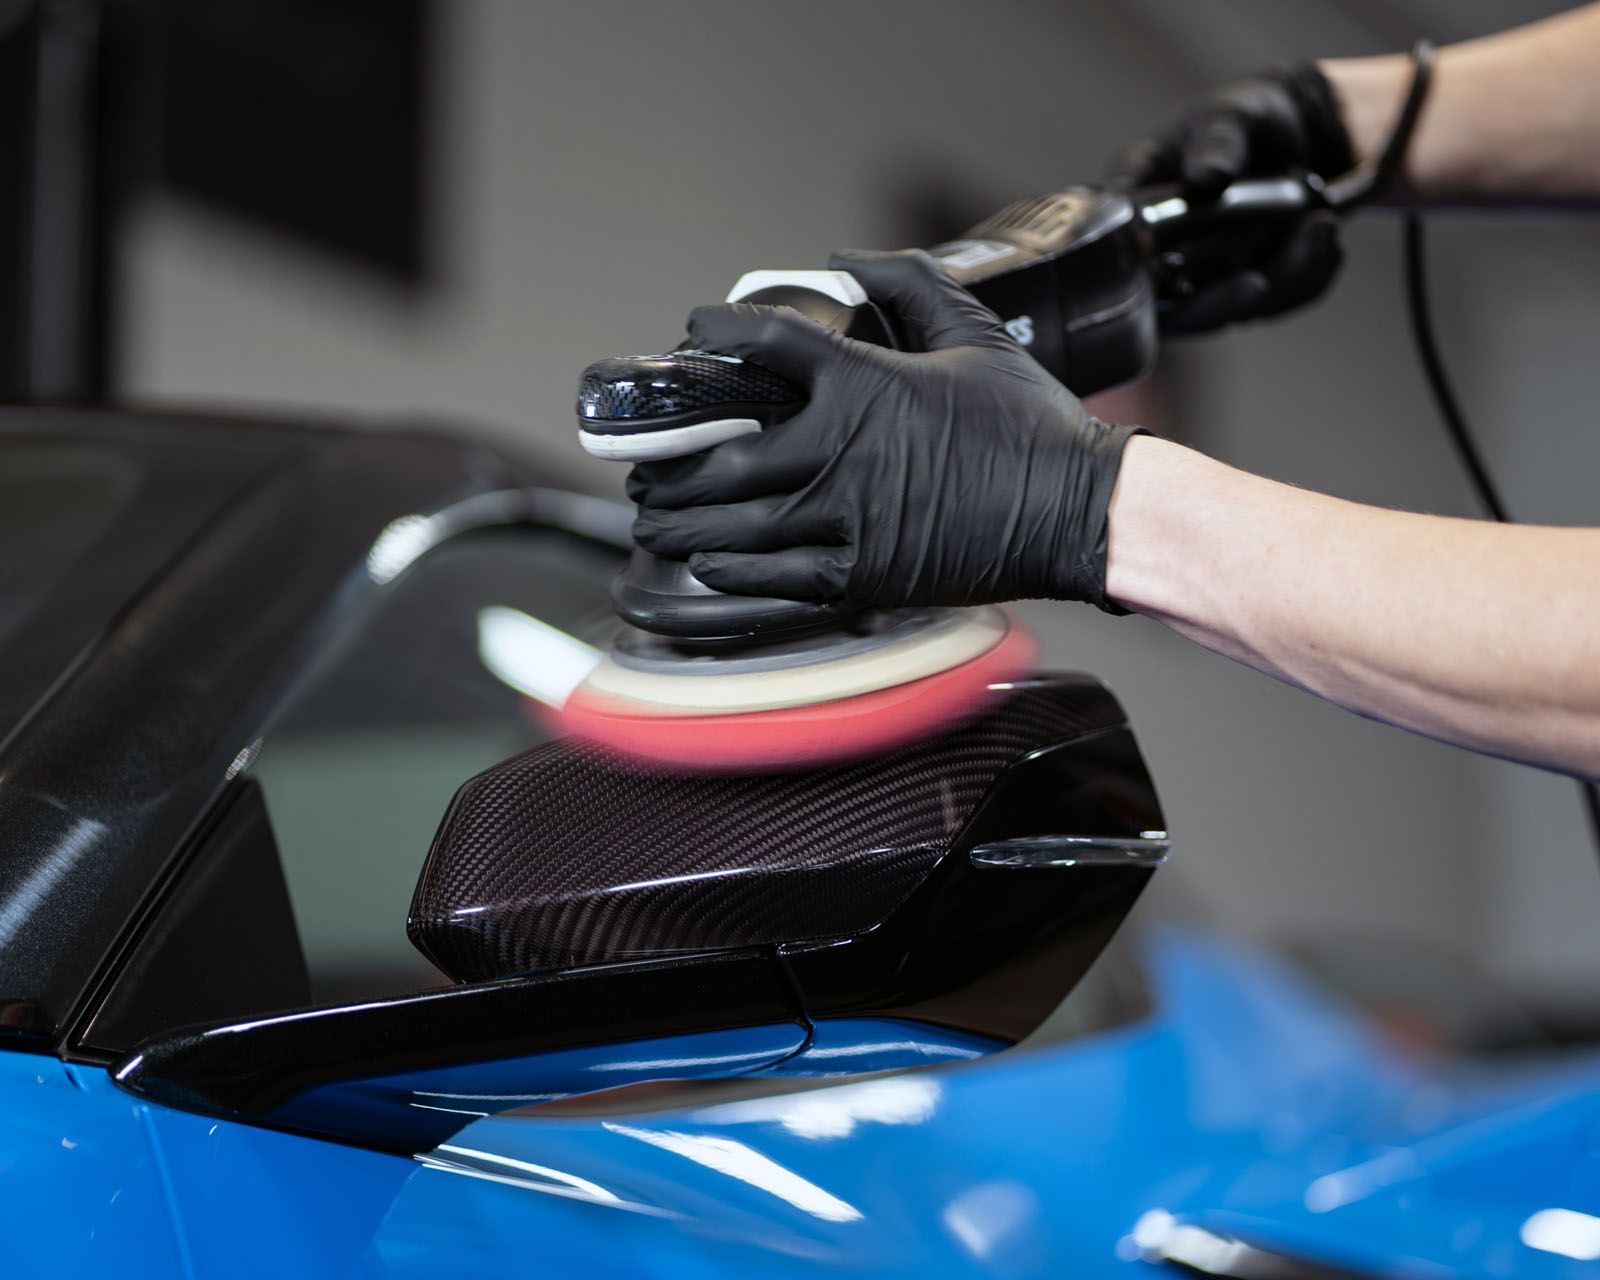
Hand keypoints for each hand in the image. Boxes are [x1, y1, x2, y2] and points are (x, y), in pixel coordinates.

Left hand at [628, 250, 1144, 611]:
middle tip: (648, 464)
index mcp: (862, 385)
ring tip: (657, 520)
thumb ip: (907, 282)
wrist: (1078, 509)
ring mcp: (846, 520)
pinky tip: (708, 567)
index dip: (715, 333)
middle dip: (670, 464)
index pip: (762, 345)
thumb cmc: (1031, 424)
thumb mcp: (974, 332)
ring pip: (733, 527)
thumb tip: (846, 256)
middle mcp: (839, 453)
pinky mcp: (862, 576)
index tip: (691, 334)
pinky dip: (730, 575)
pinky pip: (774, 581)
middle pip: (718, 459)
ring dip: (683, 524)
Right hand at [1107, 63, 1352, 332]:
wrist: (1304, 132)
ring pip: (1229, 311)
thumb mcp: (1230, 114)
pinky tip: (1323, 237)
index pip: (1109, 256)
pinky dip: (1305, 277)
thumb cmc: (1246, 118)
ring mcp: (1201, 280)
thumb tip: (1206, 175)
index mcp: (1131, 208)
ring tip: (1321, 224)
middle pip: (1165, 312)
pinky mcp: (1243, 290)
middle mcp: (1157, 256)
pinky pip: (1273, 304)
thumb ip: (1217, 139)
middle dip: (1216, 302)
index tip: (1174, 273)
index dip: (1130, 279)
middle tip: (1257, 281)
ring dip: (1280, 279)